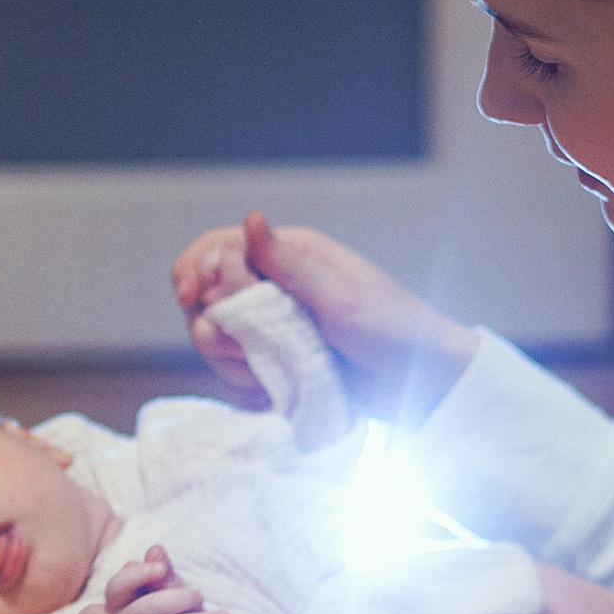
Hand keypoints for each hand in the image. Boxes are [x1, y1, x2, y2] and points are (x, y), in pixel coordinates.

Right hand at [169, 211, 477, 417]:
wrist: (423, 387)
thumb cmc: (394, 331)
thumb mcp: (341, 298)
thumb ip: (289, 265)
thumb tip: (251, 219)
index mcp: (291, 255)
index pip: (216, 247)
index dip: (193, 269)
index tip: (191, 298)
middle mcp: (275, 285)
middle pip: (205, 297)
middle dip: (216, 326)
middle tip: (251, 347)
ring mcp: (273, 326)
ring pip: (214, 339)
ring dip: (232, 361)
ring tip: (271, 375)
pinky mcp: (275, 363)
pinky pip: (234, 374)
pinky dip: (246, 387)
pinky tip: (273, 394)